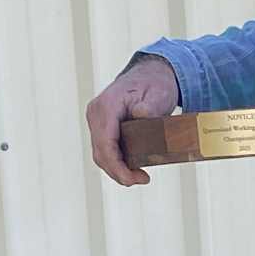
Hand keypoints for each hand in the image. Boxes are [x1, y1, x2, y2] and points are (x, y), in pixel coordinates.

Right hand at [86, 55, 180, 186]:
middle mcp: (97, 114)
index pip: (105, 144)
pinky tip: (133, 169)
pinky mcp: (103, 128)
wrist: (151, 75)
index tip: (134, 179)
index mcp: (106, 106)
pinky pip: (106, 150)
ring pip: (101, 154)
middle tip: (143, 179)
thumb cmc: (155, 85)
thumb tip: (141, 114)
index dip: (117, 166)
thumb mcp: (158, 94)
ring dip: (118, 170)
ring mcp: (97, 121)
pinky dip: (117, 162)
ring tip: (140, 177)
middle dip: (119, 172)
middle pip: (100, 153)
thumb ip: (149, 106)